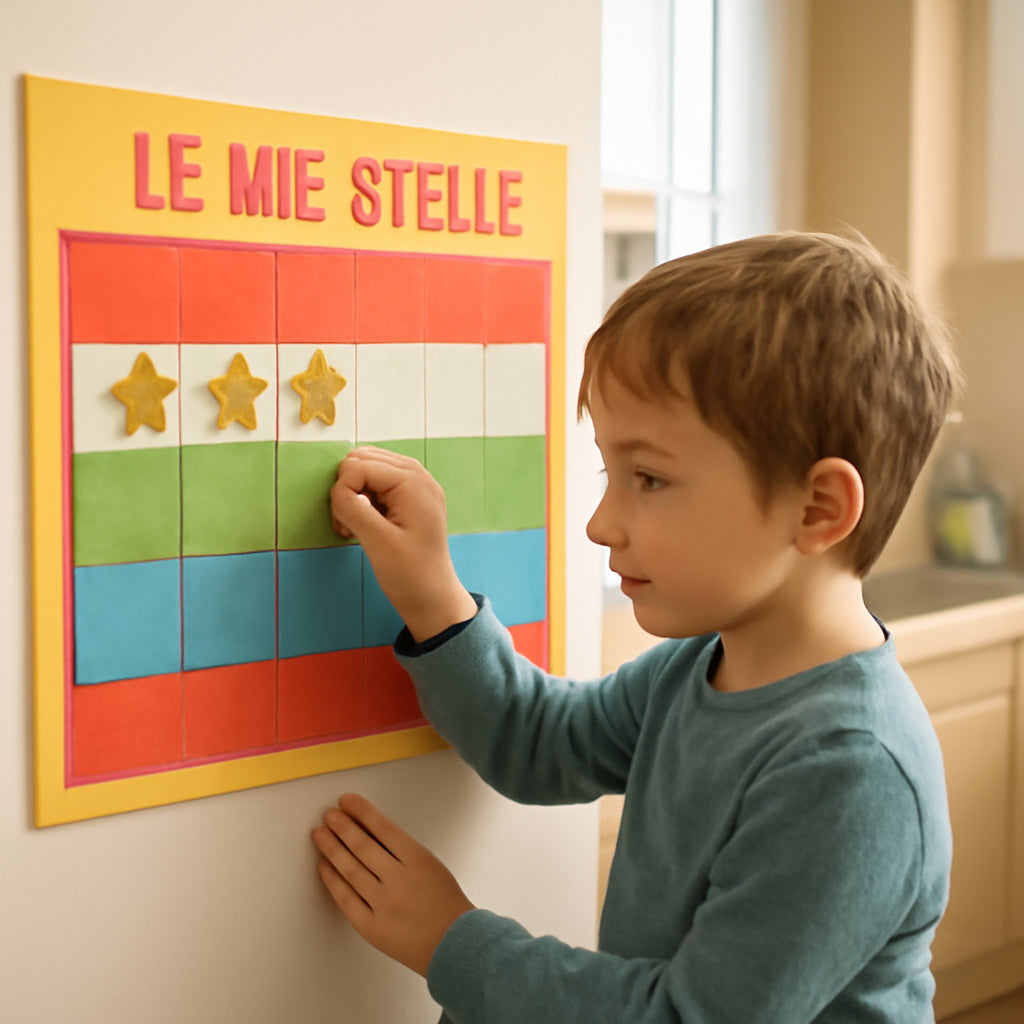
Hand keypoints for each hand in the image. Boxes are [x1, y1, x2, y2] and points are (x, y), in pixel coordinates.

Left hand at [312, 793, 474, 976]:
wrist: (453, 945)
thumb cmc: (445, 904)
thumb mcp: (431, 865)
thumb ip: (402, 850)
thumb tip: (368, 830)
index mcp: (418, 861)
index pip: (384, 828)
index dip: (362, 812)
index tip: (347, 801)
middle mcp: (399, 881)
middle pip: (363, 847)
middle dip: (343, 827)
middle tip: (329, 815)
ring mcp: (384, 905)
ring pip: (351, 870)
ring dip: (332, 849)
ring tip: (320, 834)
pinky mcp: (371, 927)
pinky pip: (346, 899)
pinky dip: (333, 880)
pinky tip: (324, 866)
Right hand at [329, 447, 477, 640]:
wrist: (432, 598)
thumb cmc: (410, 574)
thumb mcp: (378, 542)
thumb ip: (354, 509)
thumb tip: (337, 488)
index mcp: (414, 482)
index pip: (359, 465)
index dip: (343, 492)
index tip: (347, 525)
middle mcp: (417, 476)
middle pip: (361, 459)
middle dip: (347, 489)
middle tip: (350, 525)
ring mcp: (415, 484)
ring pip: (364, 468)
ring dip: (352, 495)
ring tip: (356, 527)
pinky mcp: (408, 497)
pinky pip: (374, 482)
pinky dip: (361, 499)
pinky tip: (364, 525)